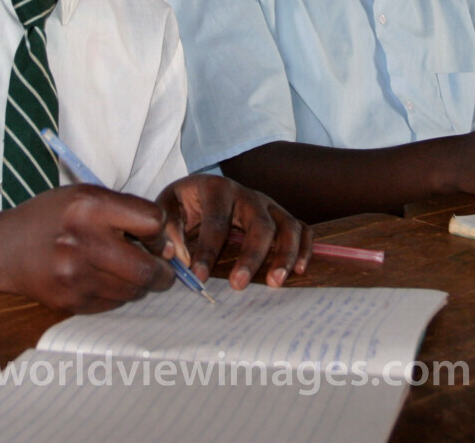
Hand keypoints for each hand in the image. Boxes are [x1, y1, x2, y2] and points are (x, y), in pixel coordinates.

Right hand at [0, 185, 176, 312]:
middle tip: (161, 267)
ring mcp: (76, 278)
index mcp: (90, 208)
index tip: (153, 235)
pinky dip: (118, 294)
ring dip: (140, 283)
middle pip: (147, 269)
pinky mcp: (72, 303)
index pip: (152, 222)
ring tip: (128, 270)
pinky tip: (103, 279)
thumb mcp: (83, 195)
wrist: (3, 250)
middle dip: (162, 270)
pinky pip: (114, 304)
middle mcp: (84, 244)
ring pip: (134, 291)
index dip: (159, 230)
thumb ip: (124, 210)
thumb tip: (164, 240)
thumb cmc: (49, 217)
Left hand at [158, 174, 311, 290]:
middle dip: (251, 256)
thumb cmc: (185, 203)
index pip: (216, 221)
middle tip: (238, 285)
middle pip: (259, 223)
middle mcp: (248, 194)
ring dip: (285, 255)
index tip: (198, 277)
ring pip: (287, 225)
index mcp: (217, 188)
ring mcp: (268, 204)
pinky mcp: (281, 216)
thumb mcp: (168, 206)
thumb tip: (176, 256)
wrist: (201, 190)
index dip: (208, 250)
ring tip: (275, 283)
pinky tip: (300, 270)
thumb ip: (169, 229)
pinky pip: (302, 229)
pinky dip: (305, 248)